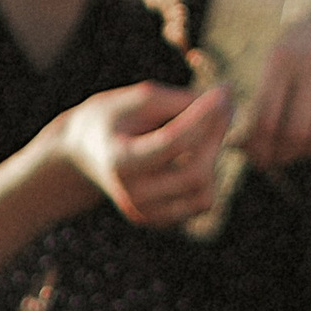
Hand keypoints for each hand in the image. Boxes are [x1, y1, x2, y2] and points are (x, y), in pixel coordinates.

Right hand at [59, 78, 233, 226]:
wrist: (84, 152)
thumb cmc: (114, 118)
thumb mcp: (139, 98)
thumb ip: (181, 101)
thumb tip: (226, 104)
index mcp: (119, 161)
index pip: (172, 143)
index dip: (202, 116)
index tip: (222, 91)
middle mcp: (131, 194)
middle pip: (194, 172)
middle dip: (215, 136)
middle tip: (222, 105)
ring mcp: (145, 212)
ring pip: (204, 192)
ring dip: (214, 156)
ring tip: (205, 129)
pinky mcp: (159, 220)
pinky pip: (201, 202)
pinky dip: (208, 174)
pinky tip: (196, 151)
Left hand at [240, 0, 310, 169]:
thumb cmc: (301, 52)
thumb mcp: (276, 63)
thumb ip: (258, 104)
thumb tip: (241, 150)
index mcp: (282, 57)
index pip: (267, 119)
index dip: (261, 147)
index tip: (261, 157)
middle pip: (299, 132)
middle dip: (288, 152)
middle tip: (284, 156)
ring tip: (309, 143)